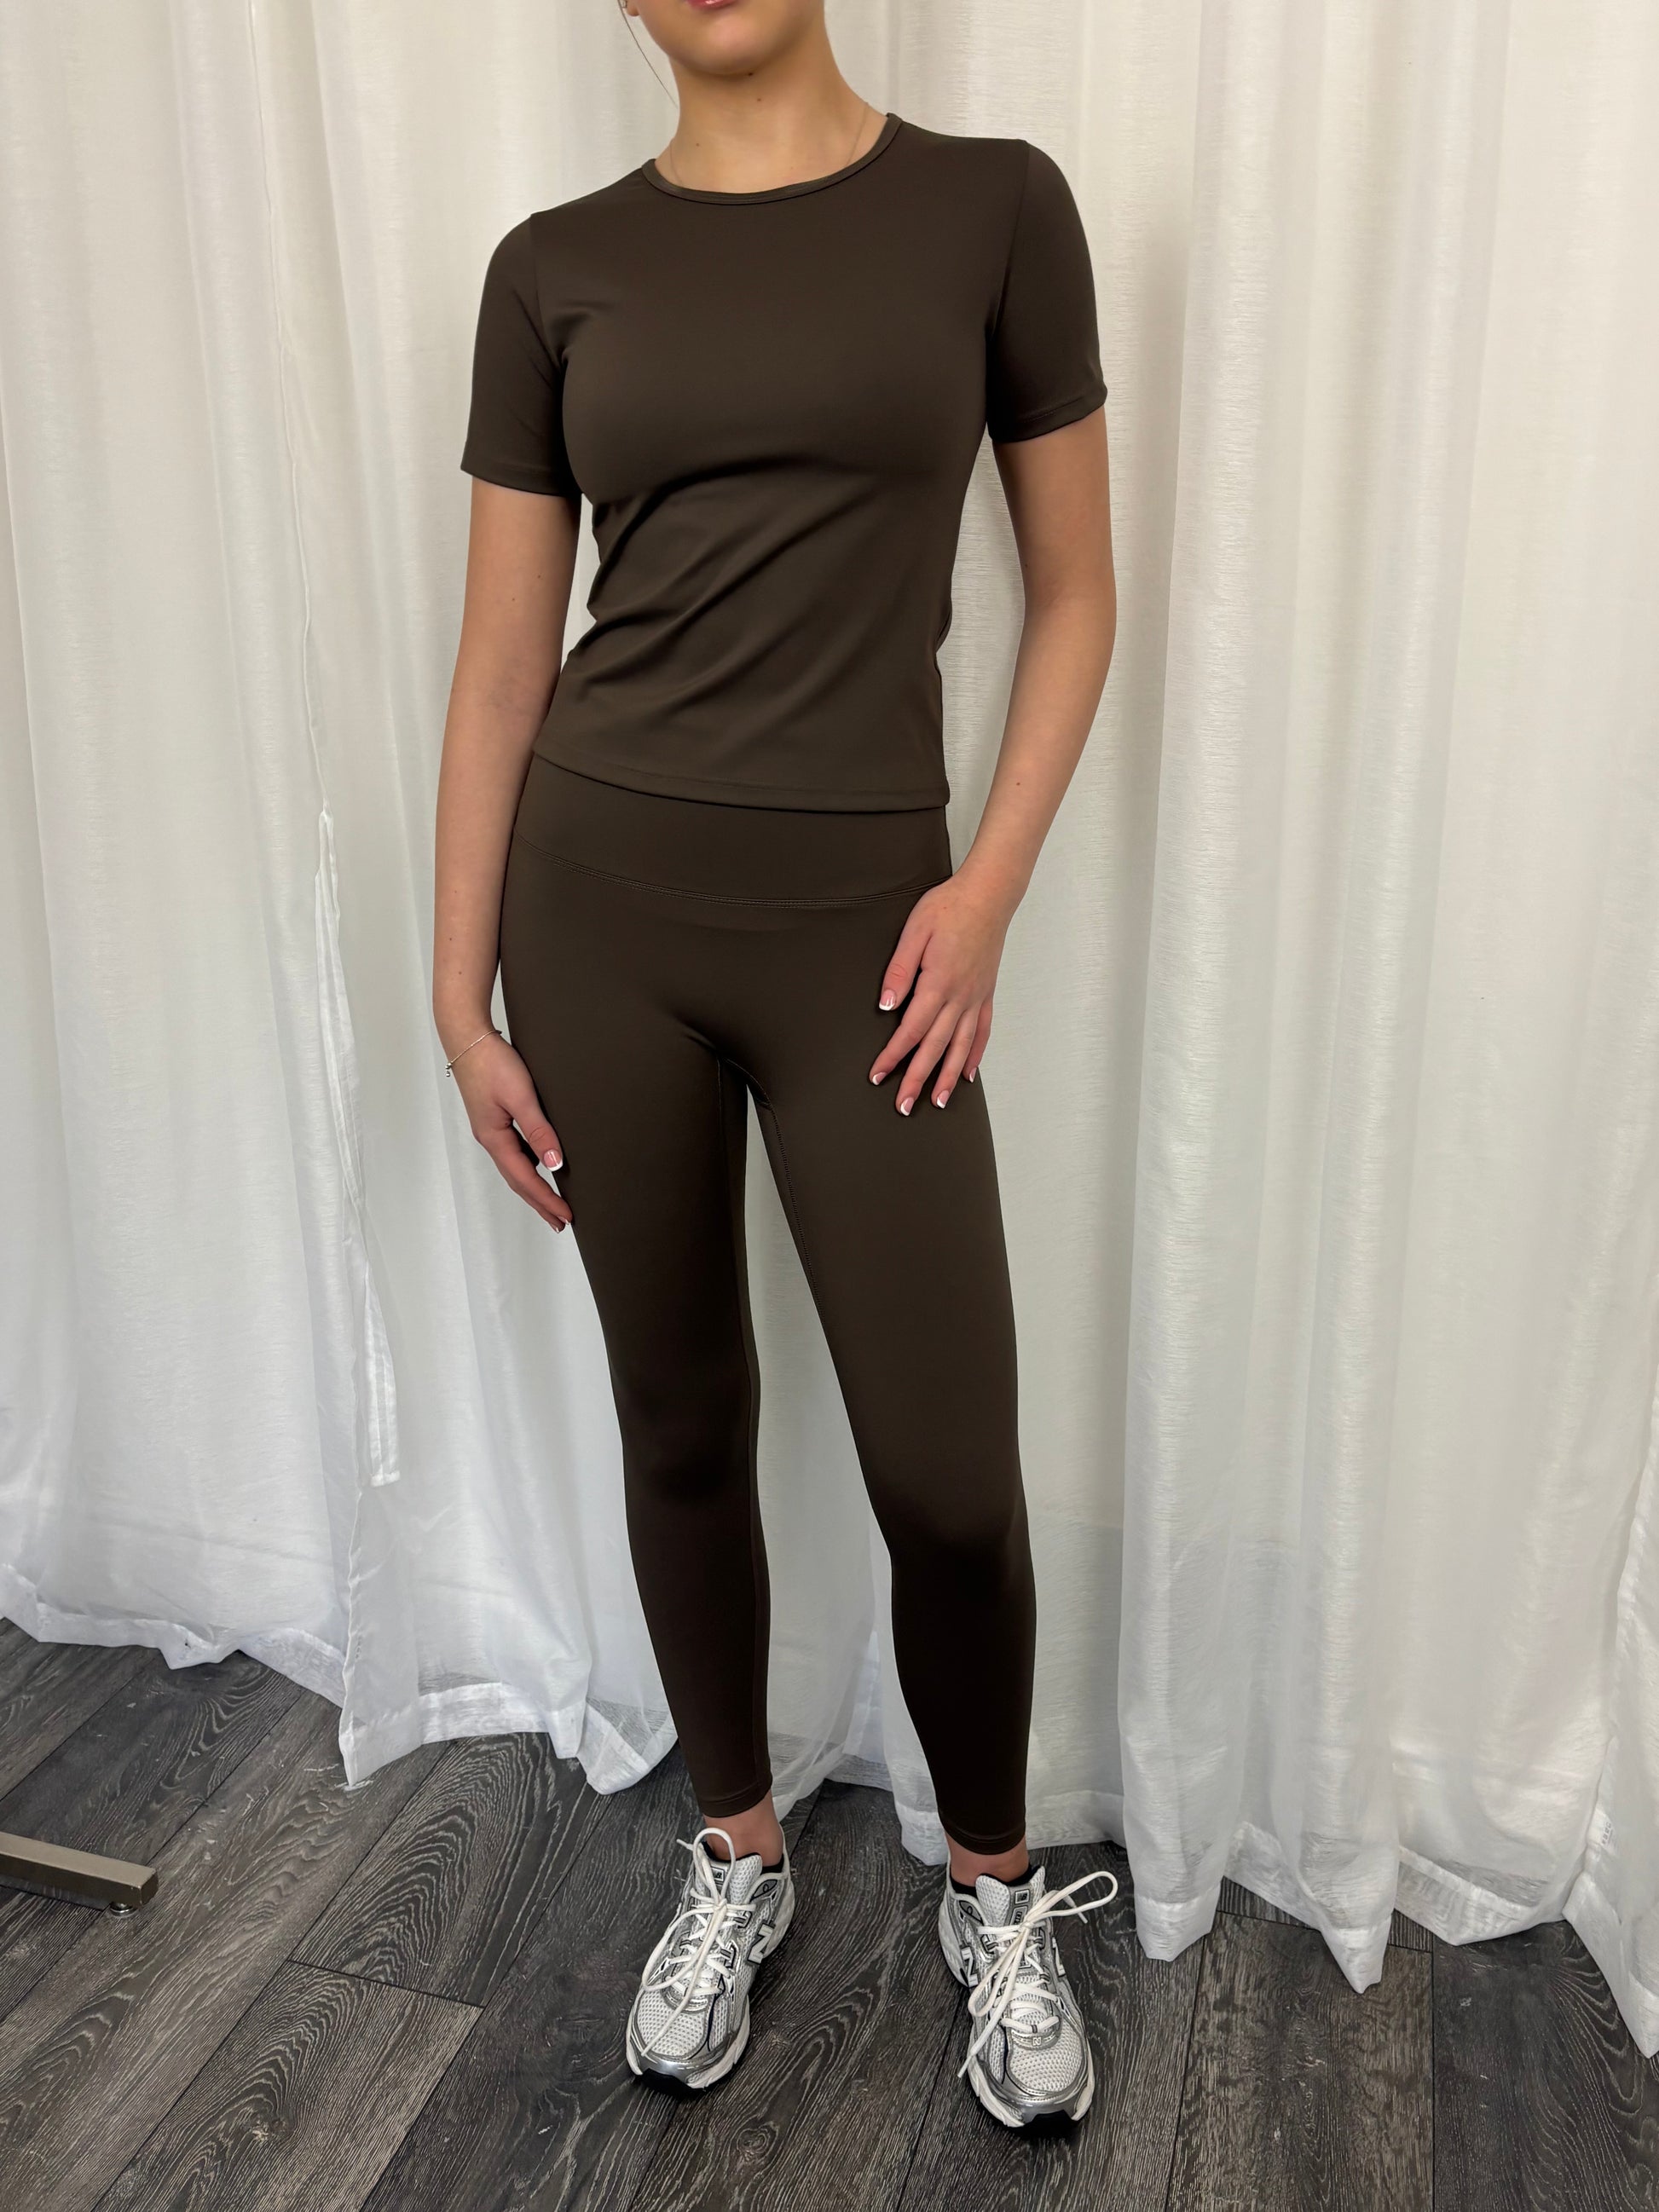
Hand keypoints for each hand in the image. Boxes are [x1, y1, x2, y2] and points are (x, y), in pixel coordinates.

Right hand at [448, 1031, 570, 1230]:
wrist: (467, 1037)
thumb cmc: (492, 1063)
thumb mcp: (520, 1097)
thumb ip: (538, 1131)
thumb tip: (555, 1165)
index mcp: (495, 1139)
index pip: (525, 1179)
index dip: (546, 1200)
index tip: (565, 1216)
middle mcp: (490, 1139)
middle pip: (517, 1181)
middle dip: (539, 1203)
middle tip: (560, 1221)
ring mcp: (490, 1130)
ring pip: (515, 1168)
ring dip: (533, 1187)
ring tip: (551, 1202)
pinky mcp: (493, 1118)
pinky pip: (513, 1151)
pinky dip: (527, 1166)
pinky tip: (539, 1164)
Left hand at [868, 872, 1012, 1112]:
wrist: (988, 895)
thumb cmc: (949, 907)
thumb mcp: (914, 932)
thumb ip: (899, 971)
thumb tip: (886, 1005)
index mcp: (938, 983)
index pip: (910, 1029)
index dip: (893, 1056)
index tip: (878, 1075)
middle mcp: (959, 997)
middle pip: (935, 1048)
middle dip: (917, 1079)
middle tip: (904, 1106)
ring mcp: (975, 997)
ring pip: (960, 1046)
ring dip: (947, 1077)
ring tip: (938, 1102)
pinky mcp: (986, 993)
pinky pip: (982, 1031)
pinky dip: (974, 1055)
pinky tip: (967, 1073)